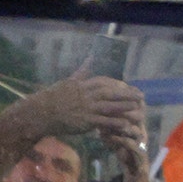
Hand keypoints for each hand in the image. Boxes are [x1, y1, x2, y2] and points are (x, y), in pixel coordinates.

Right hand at [26, 71, 145, 140]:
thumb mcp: (68, 82)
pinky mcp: (85, 121)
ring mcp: (86, 108)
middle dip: (126, 94)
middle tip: (141, 95)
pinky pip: (103, 121)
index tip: (128, 85)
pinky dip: (115, 123)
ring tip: (138, 108)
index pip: (103, 81)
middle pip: (109, 93)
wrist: (41, 113)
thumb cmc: (54, 98)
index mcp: (81, 85)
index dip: (117, 84)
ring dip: (125, 107)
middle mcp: (85, 95)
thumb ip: (82, 72)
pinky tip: (126, 124)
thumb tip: (90, 58)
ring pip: (109, 106)